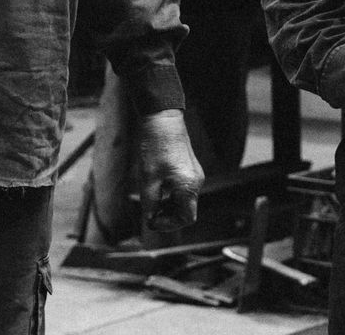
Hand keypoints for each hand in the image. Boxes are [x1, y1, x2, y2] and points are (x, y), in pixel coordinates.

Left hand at [137, 108, 202, 232]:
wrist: (162, 119)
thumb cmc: (155, 147)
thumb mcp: (148, 178)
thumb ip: (150, 202)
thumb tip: (150, 220)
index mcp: (189, 186)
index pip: (186, 218)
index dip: (168, 224)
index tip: (152, 221)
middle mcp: (196, 182)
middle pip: (186, 211)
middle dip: (168, 216)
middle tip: (149, 214)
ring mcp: (195, 175)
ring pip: (184, 200)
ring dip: (169, 206)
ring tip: (151, 202)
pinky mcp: (189, 168)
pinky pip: (183, 189)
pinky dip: (171, 195)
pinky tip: (157, 189)